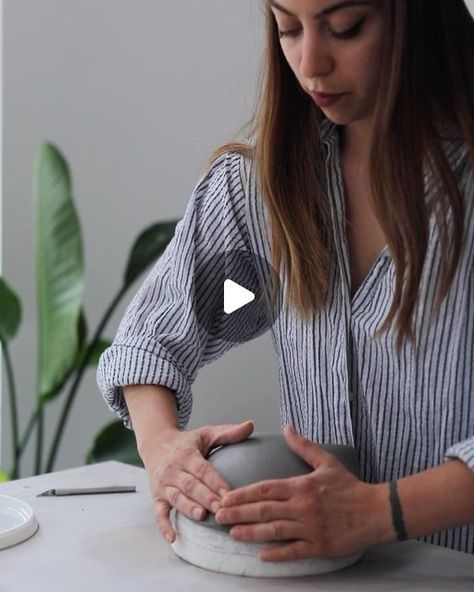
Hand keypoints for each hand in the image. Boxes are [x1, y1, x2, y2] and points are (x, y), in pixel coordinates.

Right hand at [142, 420, 254, 543]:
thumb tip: (250, 425)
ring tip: (202, 516)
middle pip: (190, 485)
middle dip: (205, 497)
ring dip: (188, 508)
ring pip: (176, 498)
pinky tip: (174, 537)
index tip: (229, 492)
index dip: (215, 481)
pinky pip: (159, 513)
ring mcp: (163, 484)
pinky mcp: (157, 497)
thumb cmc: (187, 442)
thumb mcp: (206, 433)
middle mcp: (172, 469)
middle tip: (221, 508)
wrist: (156, 444)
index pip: (202, 469)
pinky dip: (164, 526)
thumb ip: (228, 432)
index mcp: (186, 454)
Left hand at [215, 425, 388, 561]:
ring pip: (275, 531)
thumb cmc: (350, 486)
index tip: (226, 497)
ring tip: (232, 534)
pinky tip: (262, 555)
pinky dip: (278, 554)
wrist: (377, 511)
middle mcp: (303, 507)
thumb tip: (288, 427)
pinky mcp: (320, 546)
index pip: (265, 489)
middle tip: (219, 516)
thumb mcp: (327, 462)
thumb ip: (303, 446)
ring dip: (251, 533)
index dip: (243, 494)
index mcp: (301, 486)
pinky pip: (295, 551)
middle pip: (264, 510)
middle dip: (239, 513)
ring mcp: (311, 528)